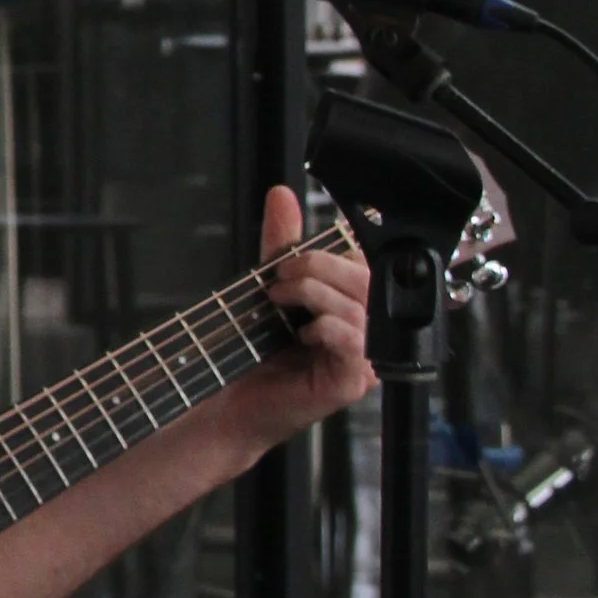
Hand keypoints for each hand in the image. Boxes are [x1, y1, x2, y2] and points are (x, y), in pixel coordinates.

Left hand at [240, 184, 374, 436]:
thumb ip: (283, 242)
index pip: (361, 263)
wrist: (231, 403)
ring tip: (279, 299)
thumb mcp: (271, 286)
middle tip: (281, 277)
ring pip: (360, 307)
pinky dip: (325, 326)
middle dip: (319, 267)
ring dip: (314, 293)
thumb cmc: (253, 353)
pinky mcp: (351, 381)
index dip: (330, 253)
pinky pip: (353, 341)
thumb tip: (282, 194)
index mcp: (352, 306)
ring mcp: (362, 358)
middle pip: (366, 278)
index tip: (291, 257)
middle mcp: (364, 331)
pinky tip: (301, 332)